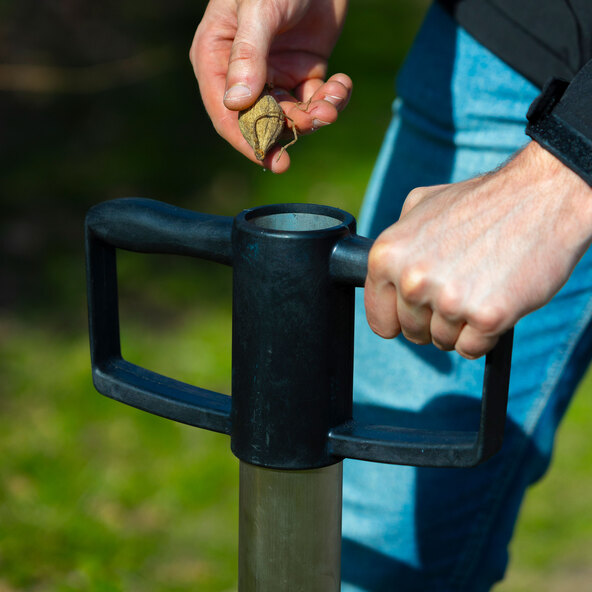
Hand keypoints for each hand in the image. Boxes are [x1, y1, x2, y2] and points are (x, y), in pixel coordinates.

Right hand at [190, 0, 351, 171]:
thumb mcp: (259, 11)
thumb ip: (248, 55)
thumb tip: (236, 104)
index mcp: (216, 59)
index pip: (226, 114)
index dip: (248, 140)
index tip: (272, 160)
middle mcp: (243, 73)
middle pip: (261, 121)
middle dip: (290, 128)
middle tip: (316, 122)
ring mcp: (275, 74)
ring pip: (292, 115)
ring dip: (315, 114)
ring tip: (333, 100)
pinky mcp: (304, 72)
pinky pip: (316, 100)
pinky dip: (332, 99)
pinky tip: (342, 82)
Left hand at [365, 142, 591, 357]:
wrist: (541, 195)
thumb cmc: (481, 201)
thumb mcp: (421, 205)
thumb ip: (397, 240)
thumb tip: (384, 270)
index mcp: (387, 256)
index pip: (380, 319)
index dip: (399, 319)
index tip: (415, 313)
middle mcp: (412, 280)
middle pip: (412, 332)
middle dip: (433, 320)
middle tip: (458, 290)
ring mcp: (449, 300)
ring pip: (443, 342)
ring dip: (460, 326)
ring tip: (479, 289)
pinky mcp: (487, 316)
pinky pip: (472, 349)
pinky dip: (484, 335)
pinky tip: (494, 302)